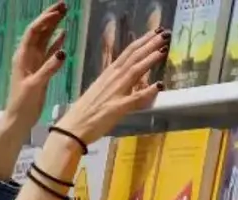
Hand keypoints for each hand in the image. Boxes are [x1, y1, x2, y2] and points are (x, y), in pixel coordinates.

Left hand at [4, 2, 68, 131]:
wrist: (19, 118)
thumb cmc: (22, 103)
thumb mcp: (35, 85)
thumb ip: (48, 68)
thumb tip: (62, 52)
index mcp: (22, 56)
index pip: (34, 31)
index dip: (45, 19)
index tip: (58, 10)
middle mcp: (28, 56)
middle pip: (40, 31)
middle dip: (50, 17)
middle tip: (64, 5)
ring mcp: (35, 63)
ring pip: (46, 40)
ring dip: (54, 27)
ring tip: (65, 14)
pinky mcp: (41, 71)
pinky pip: (49, 53)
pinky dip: (57, 43)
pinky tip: (64, 35)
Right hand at [57, 28, 169, 143]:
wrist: (73, 127)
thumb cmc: (85, 111)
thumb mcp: (101, 91)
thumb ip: (115, 84)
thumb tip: (129, 82)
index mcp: (108, 74)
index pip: (127, 53)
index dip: (142, 42)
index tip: (154, 33)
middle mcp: (112, 78)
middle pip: (133, 57)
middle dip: (149, 44)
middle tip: (164, 33)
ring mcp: (115, 92)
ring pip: (135, 71)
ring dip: (150, 59)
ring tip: (163, 49)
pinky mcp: (117, 108)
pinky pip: (135, 98)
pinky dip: (147, 91)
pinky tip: (158, 85)